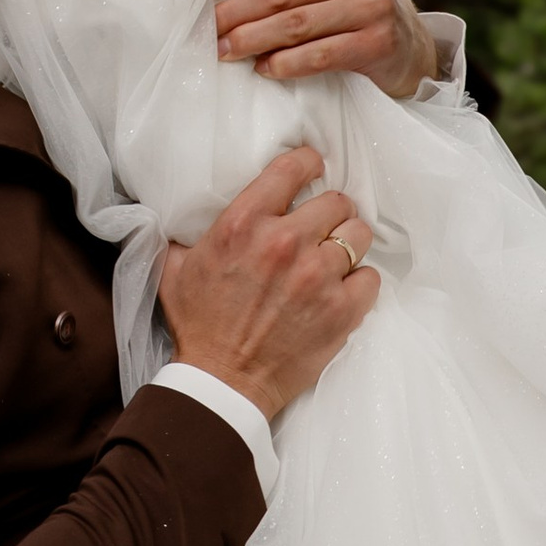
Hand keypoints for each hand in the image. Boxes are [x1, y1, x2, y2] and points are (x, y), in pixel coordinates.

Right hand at [156, 147, 378, 421]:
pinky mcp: (342, 310)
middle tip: (321, 226)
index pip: (293, 167)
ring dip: (348, 243)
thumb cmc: (199, 326)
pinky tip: (342, 289)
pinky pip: (371, 277)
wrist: (223, 382)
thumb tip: (185, 211)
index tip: (312, 169)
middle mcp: (285, 243)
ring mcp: (318, 276)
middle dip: (330, 211)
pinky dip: (359, 282)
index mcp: (243, 224)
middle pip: (336, 200)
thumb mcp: (174, 268)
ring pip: (358, 234)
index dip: (308, 163)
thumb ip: (184, 233)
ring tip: (335, 257)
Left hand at [212, 0, 435, 102]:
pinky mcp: (377, 43)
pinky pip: (320, 55)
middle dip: (236, 14)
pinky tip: (263, 68)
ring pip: (295, 26)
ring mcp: (371, 6)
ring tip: (224, 51)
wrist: (408, 43)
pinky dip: (285, 64)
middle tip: (207, 31)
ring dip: (252, 41)